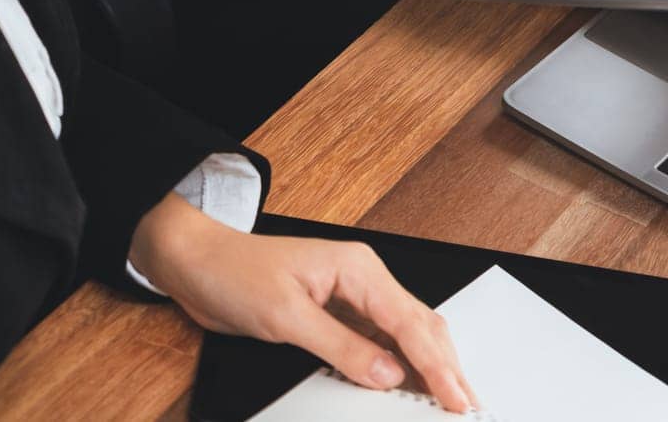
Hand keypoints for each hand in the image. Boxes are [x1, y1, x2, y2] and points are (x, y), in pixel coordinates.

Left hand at [131, 196, 476, 411]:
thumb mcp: (286, 317)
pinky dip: (400, 364)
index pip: (410, 323)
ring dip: (429, 365)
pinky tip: (409, 384)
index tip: (456, 396)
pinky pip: (380, 341)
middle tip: (468, 403)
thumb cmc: (236, 275)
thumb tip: (386, 374)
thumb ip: (340, 347)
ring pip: (407, 333)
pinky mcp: (338, 314)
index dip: (437, 365)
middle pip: (421, 326)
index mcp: (359, 269)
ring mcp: (353, 296)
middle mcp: (364, 279)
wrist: (199, 263)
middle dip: (447, 366)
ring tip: (450, 397)